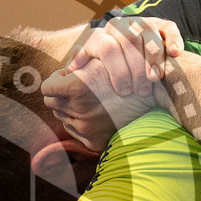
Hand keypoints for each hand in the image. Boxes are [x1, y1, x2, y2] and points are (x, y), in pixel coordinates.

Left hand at [41, 59, 157, 151]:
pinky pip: (74, 130)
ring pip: (61, 117)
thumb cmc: (126, 71)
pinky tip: (96, 113)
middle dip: (60, 95)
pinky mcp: (93, 142)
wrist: (153, 98)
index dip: (55, 80)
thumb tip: (63, 66)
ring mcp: (86, 128)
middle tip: (76, 88)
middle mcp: (79, 110)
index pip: (47, 87)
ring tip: (89, 99)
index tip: (65, 78)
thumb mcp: (102, 59)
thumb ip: (79, 60)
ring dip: (69, 108)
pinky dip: (79, 121)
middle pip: (51, 103)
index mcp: (77, 87)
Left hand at [65, 16, 184, 96]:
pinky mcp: (162, 25)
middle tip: (138, 91)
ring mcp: (141, 23)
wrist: (131, 60)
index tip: (122, 91)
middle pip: (129, 41)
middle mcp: (120, 26)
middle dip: (134, 67)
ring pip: (148, 33)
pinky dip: (173, 39)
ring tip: (155, 80)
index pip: (106, 47)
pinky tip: (175, 54)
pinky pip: (169, 27)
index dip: (115, 70)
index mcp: (101, 35)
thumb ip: (81, 69)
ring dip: (153, 57)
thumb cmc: (106, 73)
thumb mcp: (90, 70)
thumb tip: (70, 70)